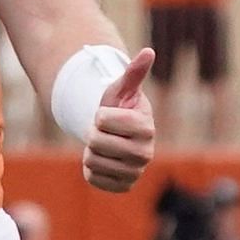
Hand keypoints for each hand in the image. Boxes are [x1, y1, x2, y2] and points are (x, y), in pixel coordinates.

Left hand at [85, 47, 154, 192]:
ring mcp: (135, 173)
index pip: (102, 119)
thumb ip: (134, 72)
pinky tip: (104, 161)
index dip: (100, 115)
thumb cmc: (119, 107)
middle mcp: (146, 154)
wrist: (116, 134)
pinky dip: (91, 169)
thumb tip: (148, 52)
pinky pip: (92, 178)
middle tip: (104, 132)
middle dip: (93, 134)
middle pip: (96, 142)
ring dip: (91, 151)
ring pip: (91, 161)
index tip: (108, 115)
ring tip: (104, 146)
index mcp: (146, 128)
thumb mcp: (122, 89)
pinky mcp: (123, 187)